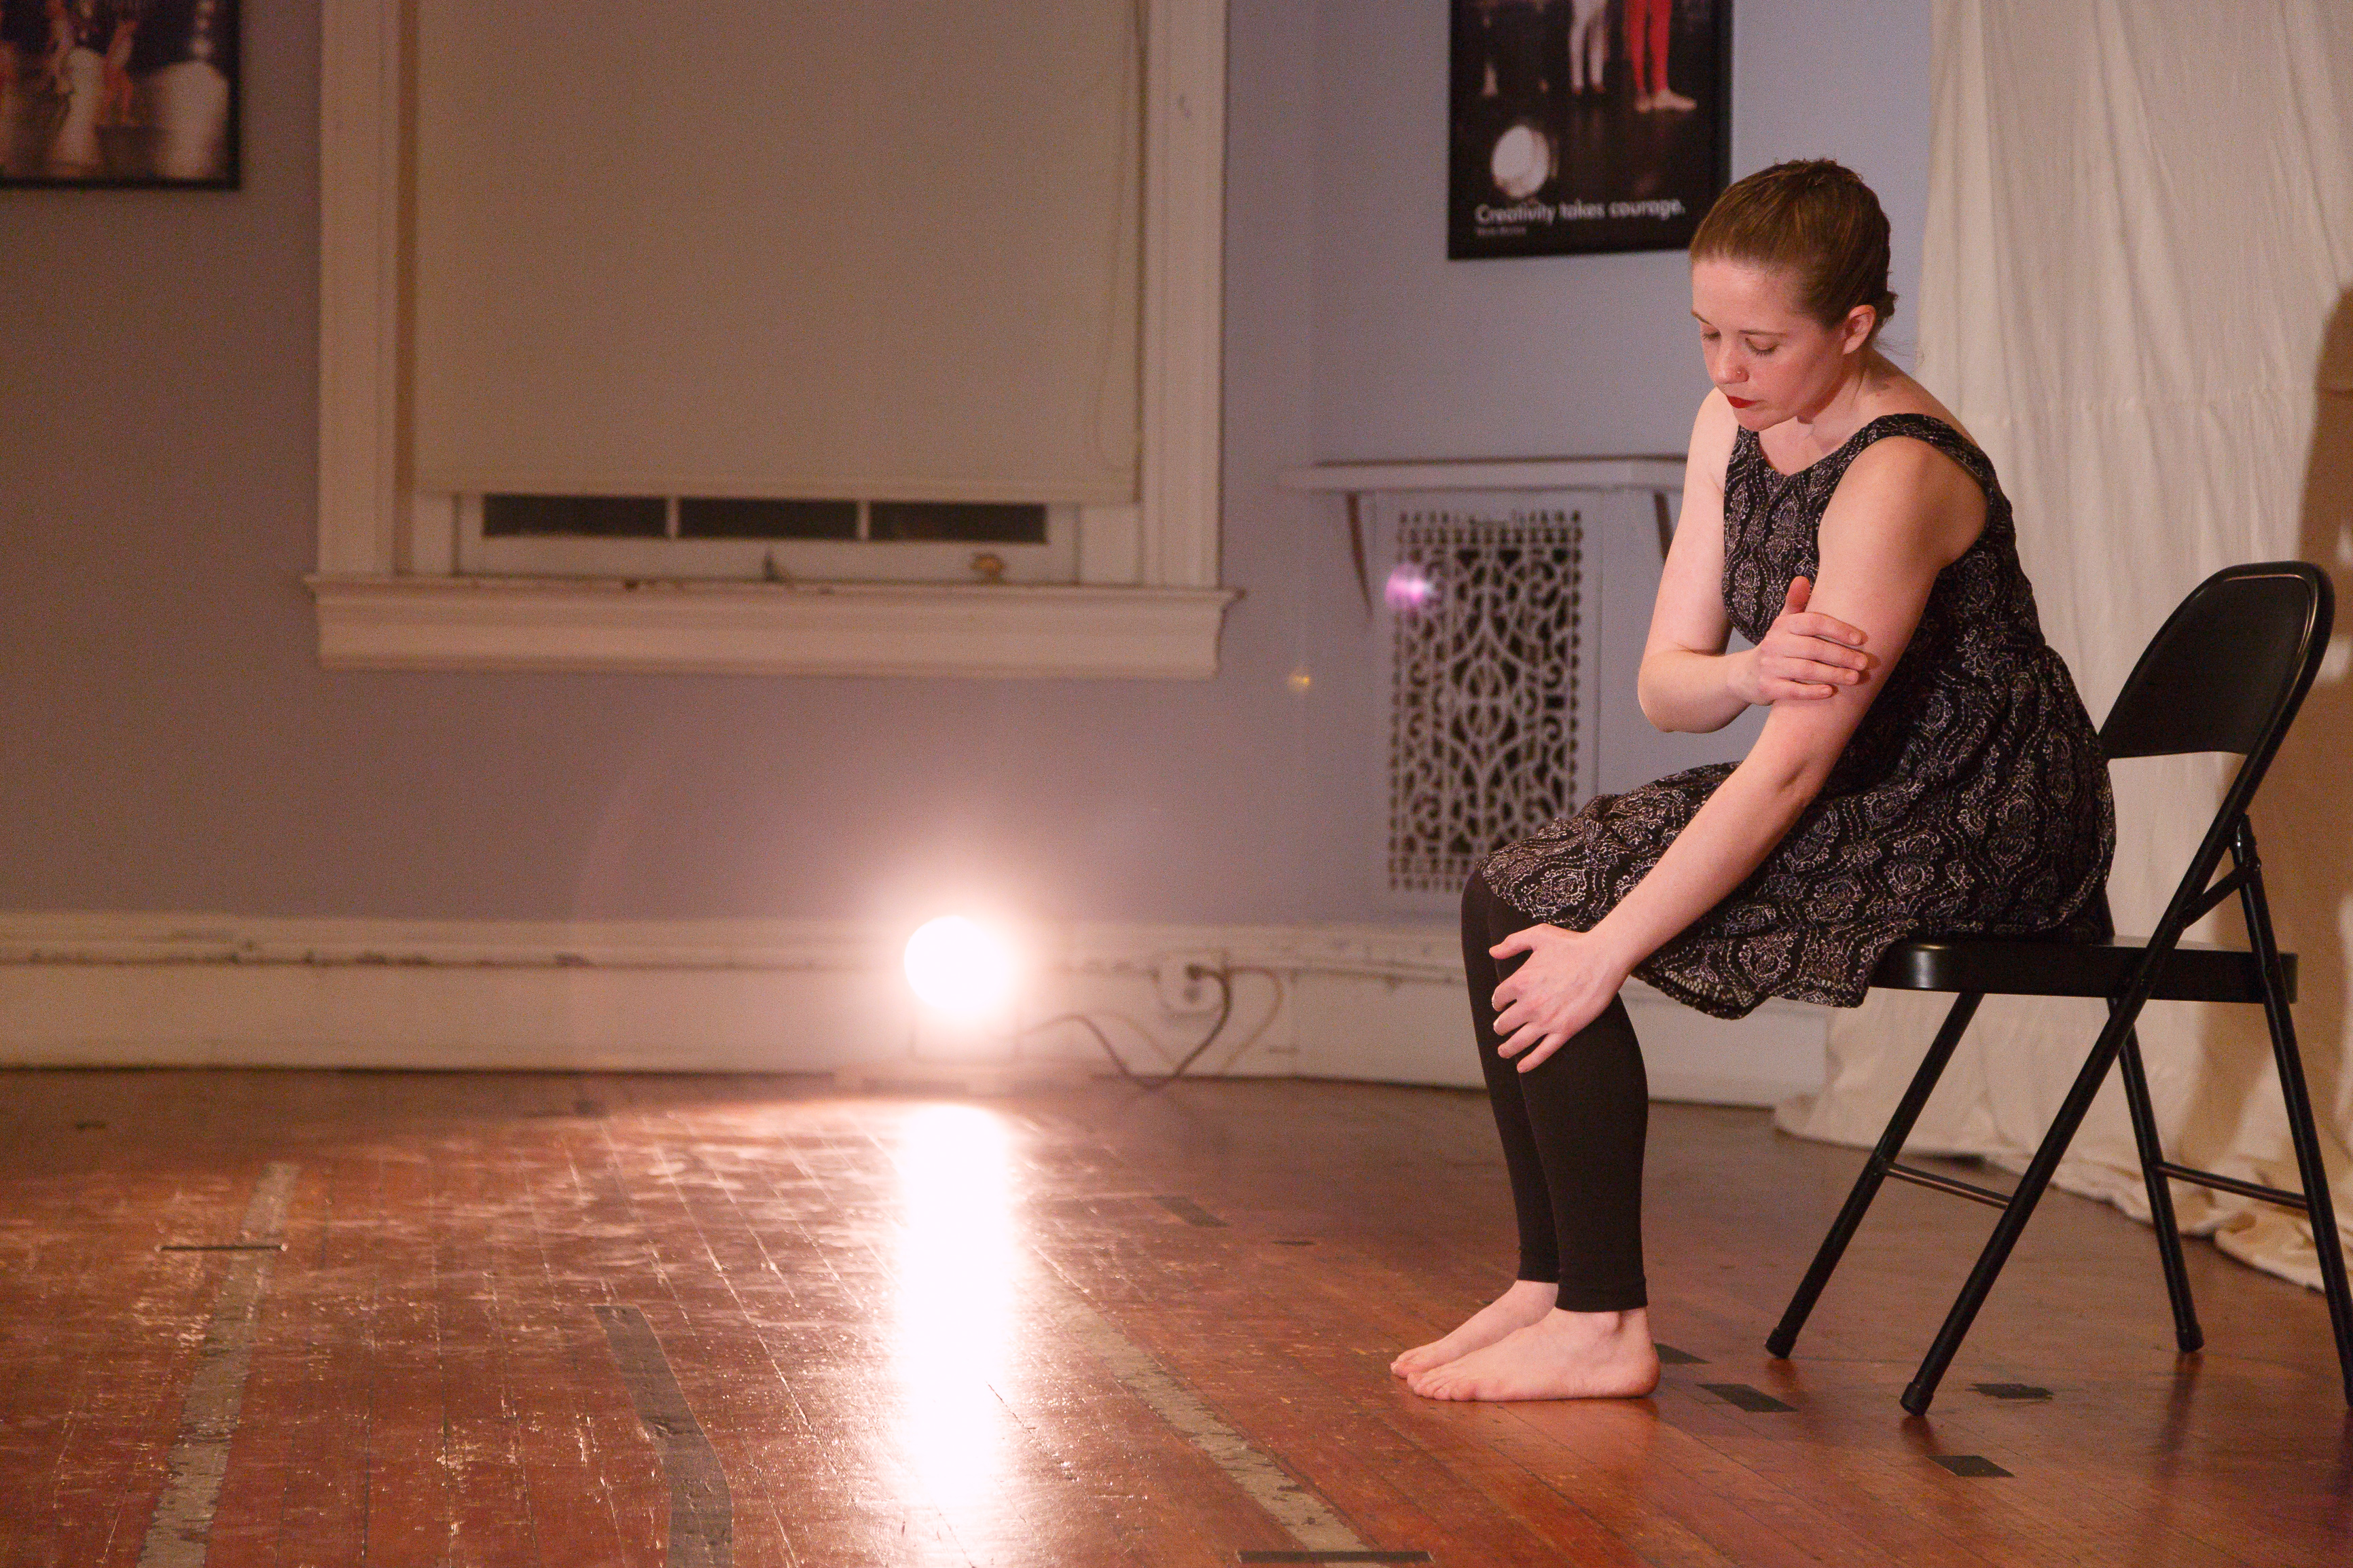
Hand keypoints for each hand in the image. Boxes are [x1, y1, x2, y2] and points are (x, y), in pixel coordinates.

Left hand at [1488, 924, 1634, 1072]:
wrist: (1603, 958)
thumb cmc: (1572, 944)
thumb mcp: (1538, 935)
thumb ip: (1512, 943)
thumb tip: (1492, 951)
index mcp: (1520, 981)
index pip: (1499, 998)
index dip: (1497, 1002)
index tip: (1500, 1004)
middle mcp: (1529, 1004)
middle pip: (1504, 1023)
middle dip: (1500, 1026)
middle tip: (1500, 1028)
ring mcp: (1547, 1020)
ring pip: (1519, 1041)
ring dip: (1507, 1048)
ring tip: (1503, 1051)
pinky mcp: (1565, 1030)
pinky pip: (1543, 1051)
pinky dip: (1531, 1061)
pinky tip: (1522, 1066)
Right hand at [1734, 577, 1870, 703]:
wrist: (1746, 674)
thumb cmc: (1777, 647)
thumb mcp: (1783, 623)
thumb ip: (1795, 603)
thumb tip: (1801, 578)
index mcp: (1782, 625)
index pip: (1813, 622)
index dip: (1839, 630)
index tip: (1860, 639)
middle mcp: (1774, 643)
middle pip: (1814, 648)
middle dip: (1842, 656)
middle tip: (1864, 663)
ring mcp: (1769, 666)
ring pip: (1807, 670)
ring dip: (1834, 674)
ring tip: (1854, 678)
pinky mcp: (1767, 687)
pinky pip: (1793, 691)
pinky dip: (1812, 692)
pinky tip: (1829, 692)